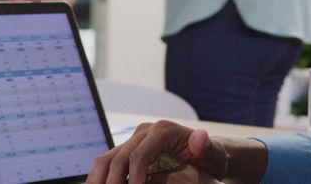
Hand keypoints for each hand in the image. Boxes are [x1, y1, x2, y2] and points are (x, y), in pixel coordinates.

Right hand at [86, 121, 228, 183]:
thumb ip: (205, 146)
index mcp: (163, 131)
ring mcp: (134, 140)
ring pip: (106, 159)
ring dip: (98, 180)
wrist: (205, 154)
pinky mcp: (128, 150)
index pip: (139, 156)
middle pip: (119, 158)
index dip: (134, 179)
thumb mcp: (212, 154)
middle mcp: (145, 132)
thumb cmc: (210, 157)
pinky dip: (100, 178)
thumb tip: (199, 137)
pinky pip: (107, 163)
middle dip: (113, 183)